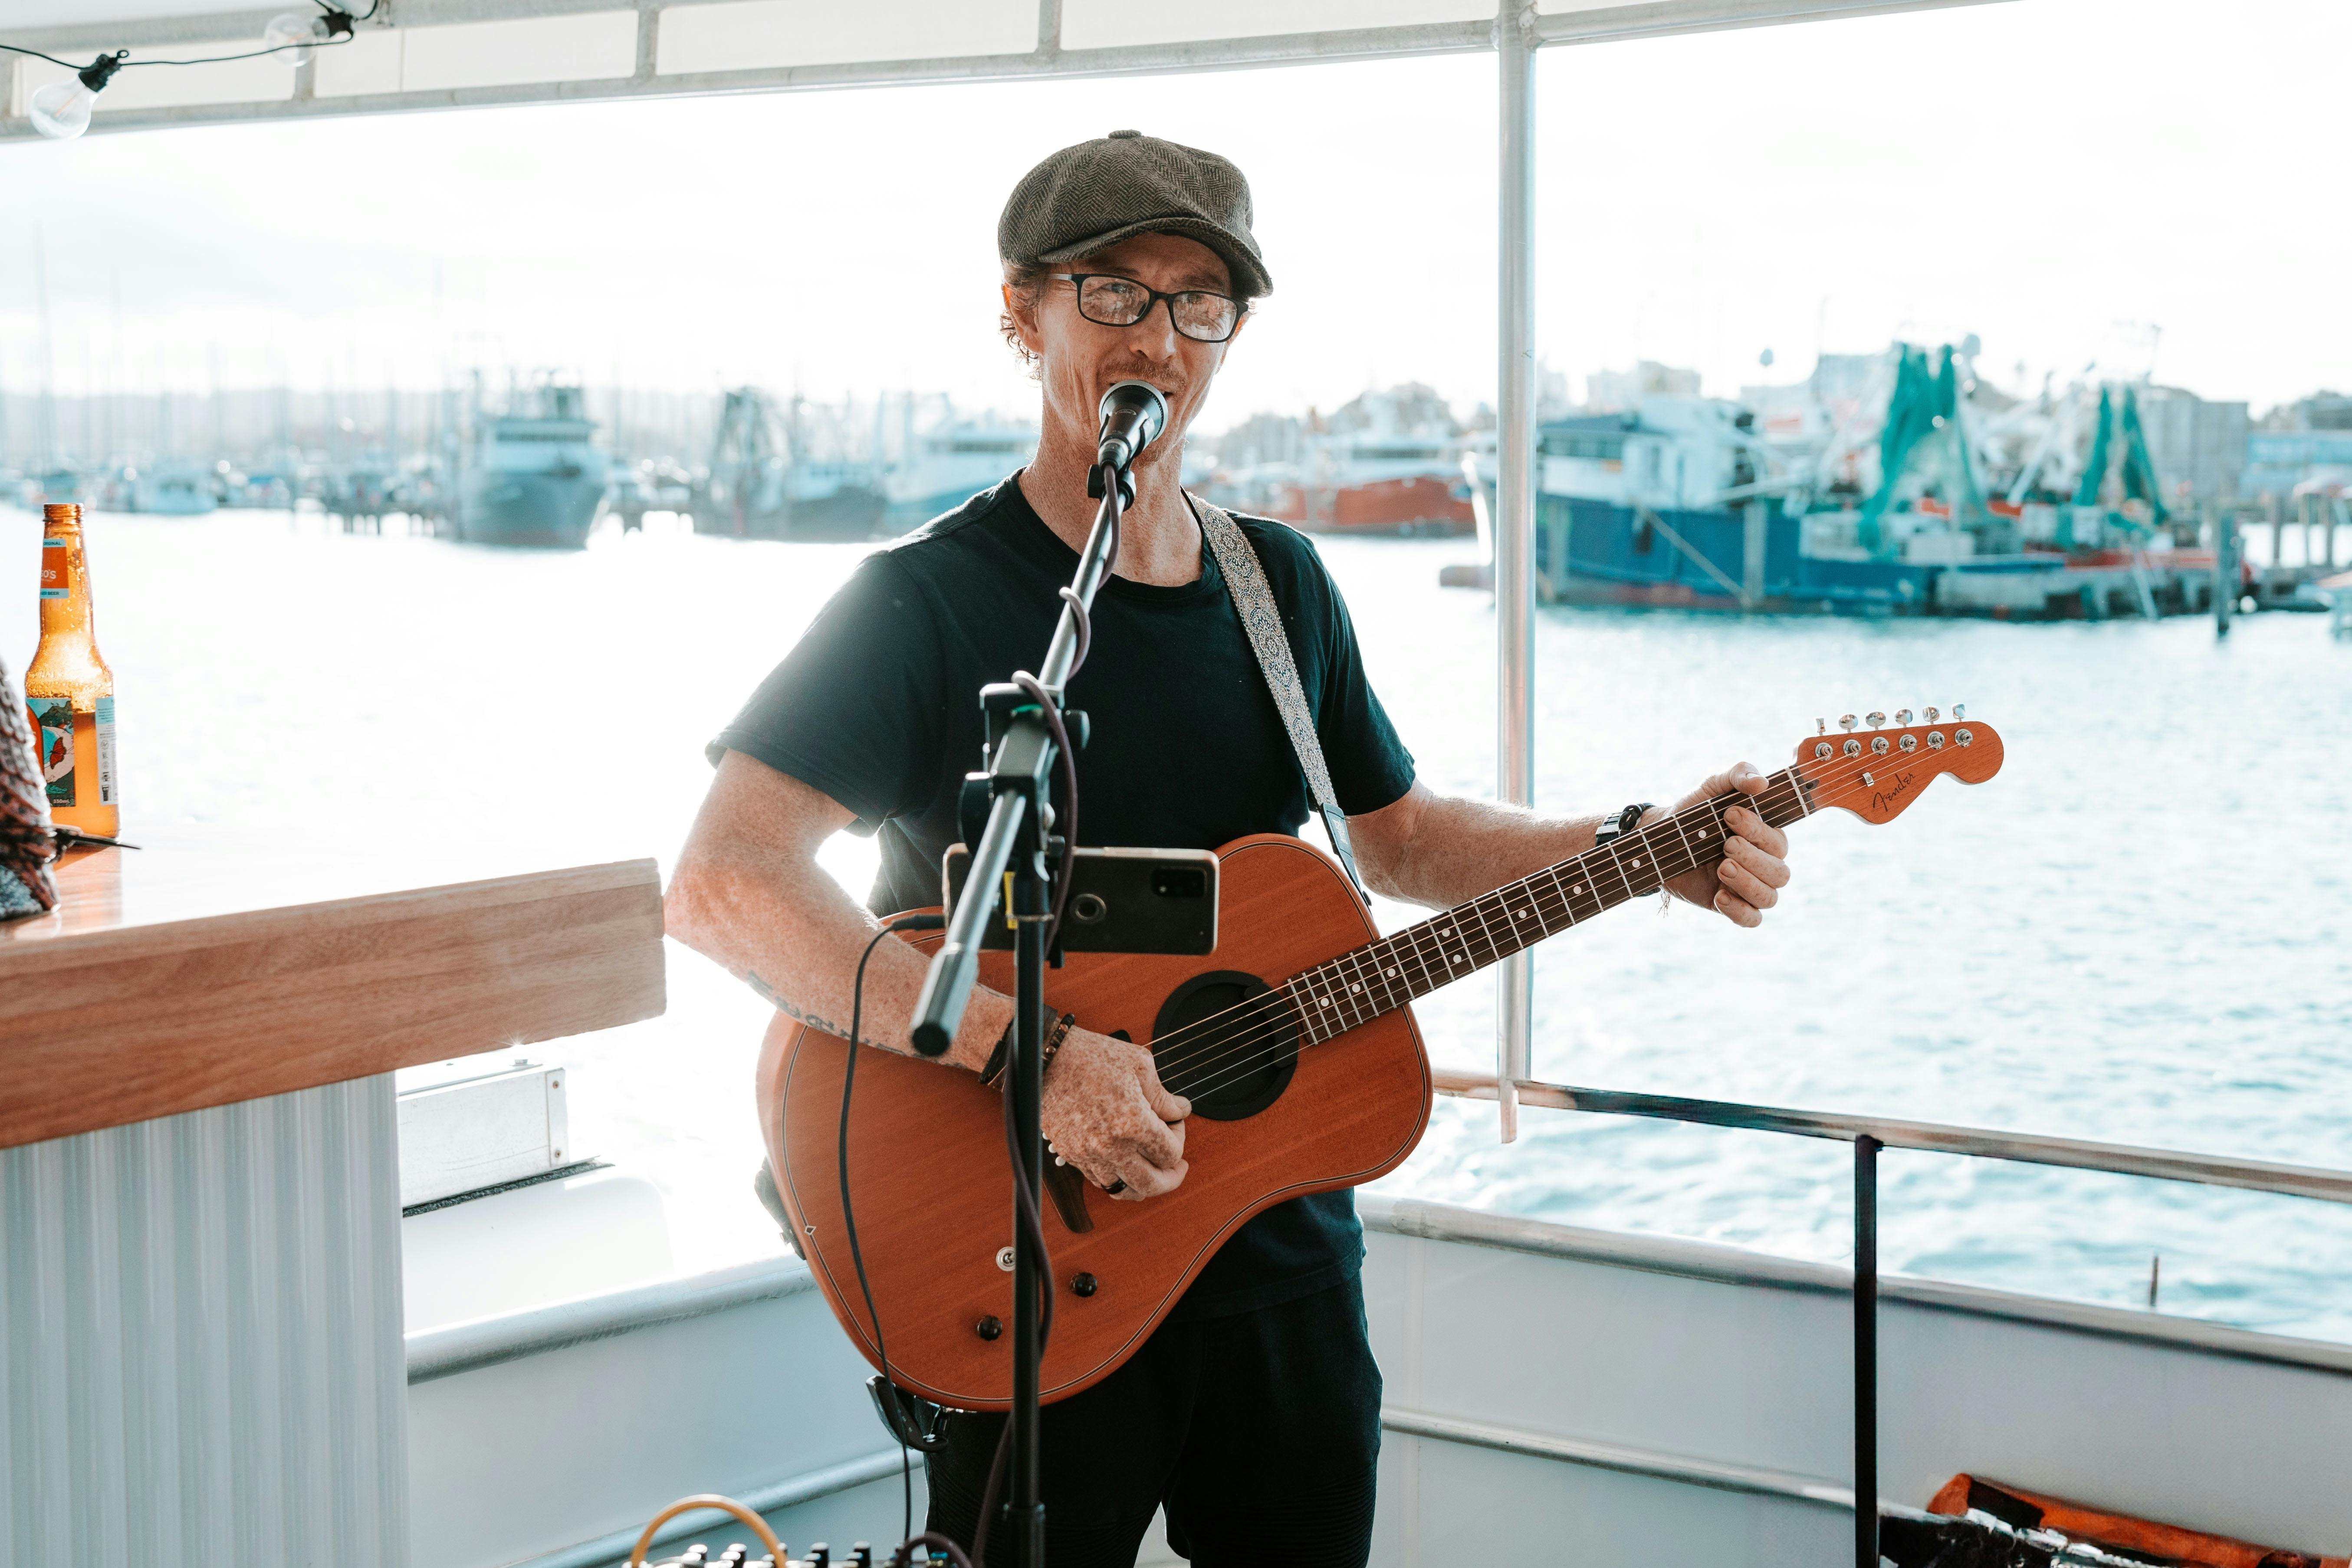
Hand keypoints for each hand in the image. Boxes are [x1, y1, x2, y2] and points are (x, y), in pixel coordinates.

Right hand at [1040, 1027, 1190, 1200]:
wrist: (1045, 1058)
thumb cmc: (1091, 1056)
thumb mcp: (1139, 1065)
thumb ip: (1164, 1096)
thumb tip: (1181, 1111)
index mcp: (1132, 1123)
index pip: (1171, 1153)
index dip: (1180, 1137)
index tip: (1175, 1121)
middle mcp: (1110, 1146)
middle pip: (1152, 1184)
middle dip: (1171, 1177)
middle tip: (1177, 1167)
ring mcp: (1087, 1154)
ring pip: (1124, 1190)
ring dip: (1143, 1184)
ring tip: (1151, 1170)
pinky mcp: (1070, 1154)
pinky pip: (1099, 1181)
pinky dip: (1117, 1177)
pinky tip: (1124, 1163)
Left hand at [1660, 762, 1789, 927]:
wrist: (1660, 836)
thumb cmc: (1694, 809)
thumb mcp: (1714, 785)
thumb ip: (1739, 774)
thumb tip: (1762, 784)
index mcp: (1767, 836)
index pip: (1778, 841)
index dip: (1758, 830)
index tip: (1729, 814)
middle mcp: (1764, 863)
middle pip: (1779, 873)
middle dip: (1753, 858)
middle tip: (1724, 844)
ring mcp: (1748, 886)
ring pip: (1769, 897)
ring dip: (1748, 883)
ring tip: (1722, 867)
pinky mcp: (1730, 905)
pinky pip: (1751, 919)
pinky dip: (1739, 911)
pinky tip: (1720, 896)